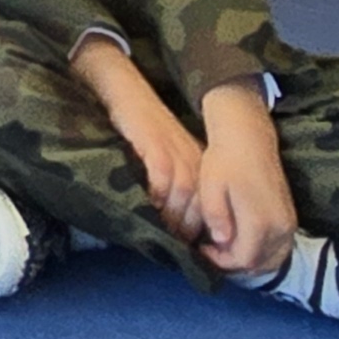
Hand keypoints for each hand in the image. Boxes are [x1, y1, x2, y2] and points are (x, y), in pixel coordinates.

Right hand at [75, 42, 207, 236]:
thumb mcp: (165, 157)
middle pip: (202, 205)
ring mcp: (178, 153)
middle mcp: (195, 161)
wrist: (126, 91)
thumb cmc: (140, 128)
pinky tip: (147, 204)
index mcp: (201, 166)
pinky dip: (158, 195)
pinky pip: (165, 178)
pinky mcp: (157, 146)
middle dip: (189, 229)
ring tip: (159, 230)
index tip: (187, 246)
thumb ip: (172, 186)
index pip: (212, 207)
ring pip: (185, 195)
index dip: (202, 230)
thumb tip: (171, 223)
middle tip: (172, 244)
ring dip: (173, 217)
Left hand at [192, 89, 298, 279]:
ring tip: (224, 248)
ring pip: (273, 259)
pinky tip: (241, 241)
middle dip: (234, 264)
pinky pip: (280, 249)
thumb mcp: (211, 188)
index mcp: (260, 221)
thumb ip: (216, 218)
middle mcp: (281, 227)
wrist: (248, 140)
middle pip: (261, 264)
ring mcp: (289, 224)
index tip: (203, 250)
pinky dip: (263, 253)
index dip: (222, 262)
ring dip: (250, 261)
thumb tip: (221, 242)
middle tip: (212, 252)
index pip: (244, 259)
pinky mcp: (291, 219)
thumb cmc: (224, 161)